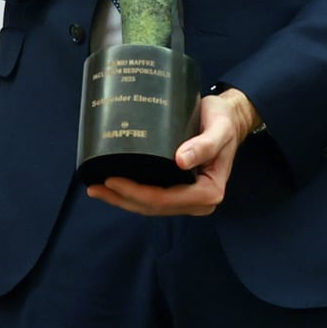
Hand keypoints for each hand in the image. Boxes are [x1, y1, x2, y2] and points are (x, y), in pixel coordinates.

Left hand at [87, 87, 254, 217]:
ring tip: (97, 190)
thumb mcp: (219, 128)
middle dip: (124, 200)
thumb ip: (204, 145)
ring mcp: (189, 199)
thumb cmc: (224, 121)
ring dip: (124, 201)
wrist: (230, 120)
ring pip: (151, 207)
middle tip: (95, 187)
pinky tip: (114, 189)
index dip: (137, 193)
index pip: (166, 199)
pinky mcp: (181, 191)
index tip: (112, 180)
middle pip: (155, 207)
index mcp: (209, 191)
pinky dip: (133, 195)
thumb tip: (181, 161)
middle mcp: (199, 201)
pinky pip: (154, 199)